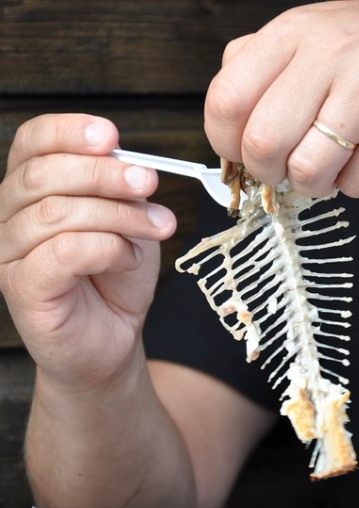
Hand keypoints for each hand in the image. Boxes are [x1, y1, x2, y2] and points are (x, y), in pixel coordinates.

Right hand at [0, 114, 175, 388]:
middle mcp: (9, 217)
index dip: (68, 131)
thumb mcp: (128, 221)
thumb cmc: (116, 276)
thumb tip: (132, 165)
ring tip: (156, 228)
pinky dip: (107, 247)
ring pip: (56, 212)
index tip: (111, 136)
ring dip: (118, 215)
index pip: (32, 142)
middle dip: (104, 173)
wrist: (113, 336)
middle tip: (149, 182)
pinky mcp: (21, 288)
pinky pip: (63, 250)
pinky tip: (127, 258)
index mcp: (31, 190)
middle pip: (42, 174)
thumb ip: (122, 191)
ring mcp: (9, 254)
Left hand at [204, 0, 358, 199]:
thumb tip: (226, 124)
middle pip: (263, 145)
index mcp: (297, 31)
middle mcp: (332, 52)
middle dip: (272, 173)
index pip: (225, 100)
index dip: (227, 143)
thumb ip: (267, 67)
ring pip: (309, 173)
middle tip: (293, 166)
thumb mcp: (319, 37)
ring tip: (339, 160)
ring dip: (318, 184)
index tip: (245, 153)